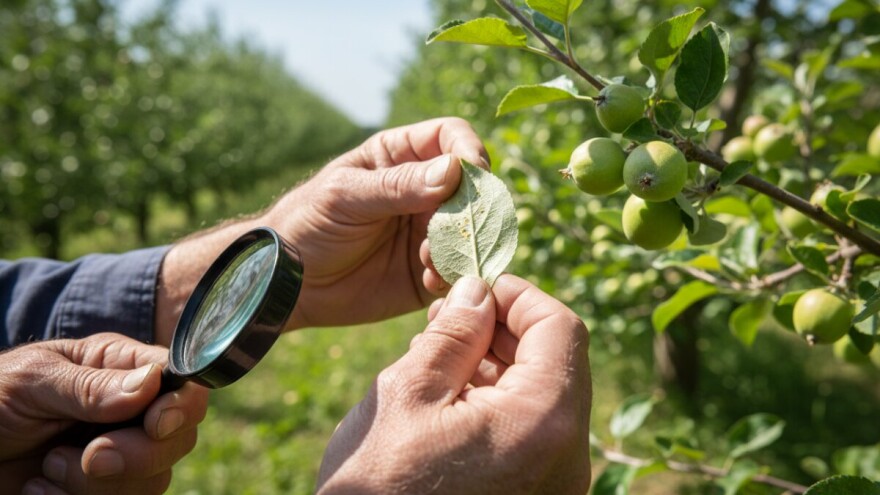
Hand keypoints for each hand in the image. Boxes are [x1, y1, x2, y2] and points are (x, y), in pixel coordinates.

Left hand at [0, 333, 208, 493]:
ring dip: (98, 485)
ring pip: (153, 479)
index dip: (181, 407)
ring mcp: (120, 452)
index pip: (182, 383)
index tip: (154, 425)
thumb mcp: (32, 381)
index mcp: (121, 368)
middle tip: (90, 457)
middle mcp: (131, 410)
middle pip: (178, 438)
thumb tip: (151, 385)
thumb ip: (90, 386)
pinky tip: (40, 490)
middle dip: (137, 455)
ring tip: (48, 468)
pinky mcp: (103, 490)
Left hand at [265, 117, 487, 328]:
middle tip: (455, 228)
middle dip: (473, 207)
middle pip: (473, 187)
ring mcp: (430, 232)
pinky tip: (428, 281)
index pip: (451, 138)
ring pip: (472, 231)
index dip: (468, 150)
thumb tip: (453, 170)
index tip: (473, 172)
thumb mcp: (346, 196)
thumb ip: (398, 185)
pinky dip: (454, 275)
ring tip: (428, 260)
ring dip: (463, 245)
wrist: (287, 282)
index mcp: (401, 157)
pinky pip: (459, 271)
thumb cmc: (308, 223)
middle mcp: (424, 191)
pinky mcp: (430, 272)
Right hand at [316, 275, 591, 493]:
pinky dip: (499, 401)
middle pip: (557, 361)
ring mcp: (555, 482)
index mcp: (542, 422)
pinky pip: (531, 430)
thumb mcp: (408, 394)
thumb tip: (479, 291)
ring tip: (441, 351)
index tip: (475, 286)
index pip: (560, 328)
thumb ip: (452, 334)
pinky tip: (450, 393)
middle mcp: (566, 456)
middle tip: (451, 315)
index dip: (518, 296)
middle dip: (505, 328)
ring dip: (499, 362)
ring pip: (543, 395)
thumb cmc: (379, 486)